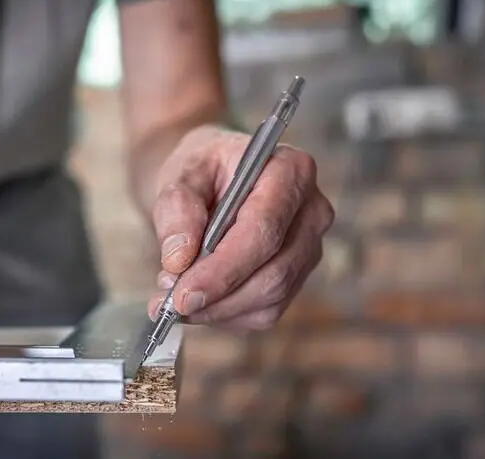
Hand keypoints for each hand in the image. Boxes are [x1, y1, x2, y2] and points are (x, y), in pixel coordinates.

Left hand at [147, 124, 333, 331]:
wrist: (212, 181)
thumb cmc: (203, 171)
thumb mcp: (181, 175)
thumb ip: (177, 211)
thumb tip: (178, 260)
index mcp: (291, 170)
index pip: (265, 228)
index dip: (224, 268)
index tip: (183, 293)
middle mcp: (312, 210)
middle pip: (274, 271)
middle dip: (220, 295)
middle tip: (173, 302)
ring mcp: (310, 247)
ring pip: (271, 297)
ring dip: (220, 309)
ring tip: (178, 299)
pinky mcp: (299, 276)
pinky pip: (267, 311)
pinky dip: (228, 315)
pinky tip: (202, 301)